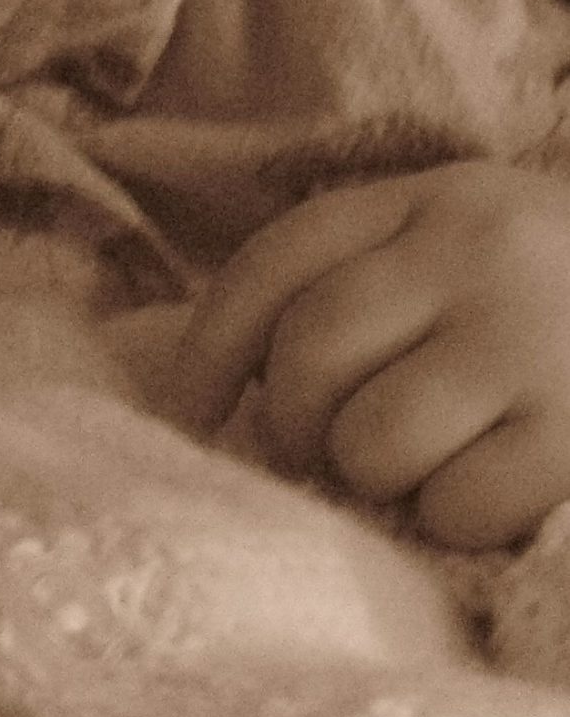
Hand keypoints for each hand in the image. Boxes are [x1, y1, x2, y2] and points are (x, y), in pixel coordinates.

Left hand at [170, 163, 569, 547]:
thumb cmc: (559, 287)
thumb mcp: (463, 237)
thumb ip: (363, 276)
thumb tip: (230, 390)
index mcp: (429, 200)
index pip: (276, 264)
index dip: (212, 350)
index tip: (184, 417)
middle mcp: (478, 253)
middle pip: (310, 353)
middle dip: (294, 424)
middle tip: (324, 451)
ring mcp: (535, 339)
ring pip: (373, 438)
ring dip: (374, 476)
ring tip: (414, 469)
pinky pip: (462, 503)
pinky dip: (453, 517)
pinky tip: (485, 494)